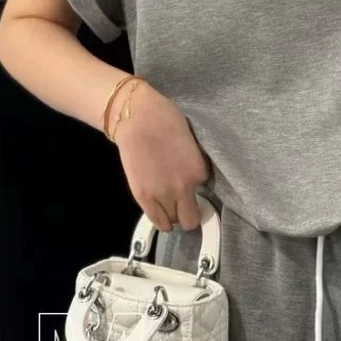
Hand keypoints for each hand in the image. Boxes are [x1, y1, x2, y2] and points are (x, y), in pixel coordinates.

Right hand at [111, 81, 211, 232]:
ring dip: (173, 216)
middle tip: (183, 205)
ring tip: (169, 207)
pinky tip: (161, 215)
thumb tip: (192, 174)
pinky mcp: (143, 196)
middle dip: (189, 214)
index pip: (203, 188)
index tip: (187, 178)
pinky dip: (161, 221)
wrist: (137, 118)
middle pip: (191, 218)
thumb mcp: (192, 144)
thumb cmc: (165, 120)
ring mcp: (163, 194)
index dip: (194, 184)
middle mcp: (184, 187)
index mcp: (199, 171)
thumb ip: (193, 163)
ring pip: (174, 222)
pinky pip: (157, 220)